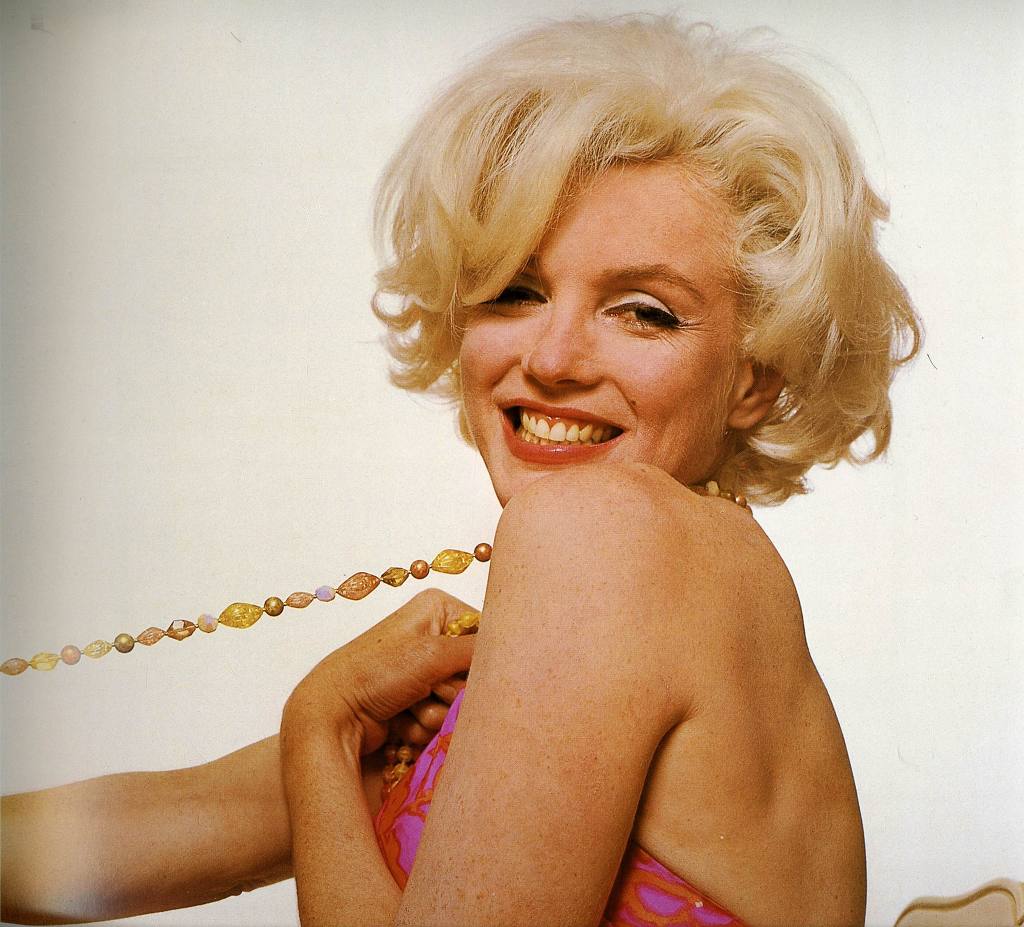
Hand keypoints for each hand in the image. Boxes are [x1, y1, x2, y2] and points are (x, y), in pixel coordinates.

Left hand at [282, 589, 476, 754]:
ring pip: (457, 704)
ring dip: (436, 713)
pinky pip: (440, 721)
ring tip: (407, 706)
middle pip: (474, 675)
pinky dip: (422, 725)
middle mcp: (433, 637)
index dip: (481, 662)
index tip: (461, 673)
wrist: (331, 714)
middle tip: (427, 689)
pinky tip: (399, 719)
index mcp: (439, 610)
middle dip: (452, 692)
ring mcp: (423, 673)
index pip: (487, 636)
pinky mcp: (415, 702)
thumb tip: (524, 645)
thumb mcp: (434, 654)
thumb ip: (481, 650)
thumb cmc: (376, 673)